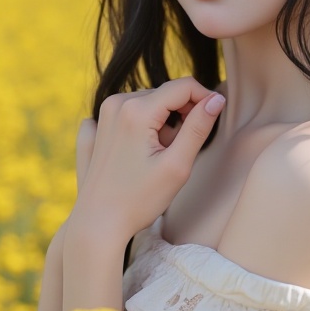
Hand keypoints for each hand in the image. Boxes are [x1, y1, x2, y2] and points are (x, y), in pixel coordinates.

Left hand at [69, 78, 225, 241]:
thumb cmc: (139, 200)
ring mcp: (101, 115)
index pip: (183, 86)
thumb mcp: (177, 165)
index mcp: (137, 111)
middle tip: (176, 153)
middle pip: (164, 95)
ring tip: (155, 158)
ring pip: (146, 104)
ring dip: (159, 124)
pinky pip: (125, 116)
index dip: (205, 98)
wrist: (98, 224)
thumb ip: (198, 127)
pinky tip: (133, 155)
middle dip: (179, 117)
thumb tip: (216, 99)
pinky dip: (136, 129)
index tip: (213, 120)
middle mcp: (115, 104)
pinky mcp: (93, 129)